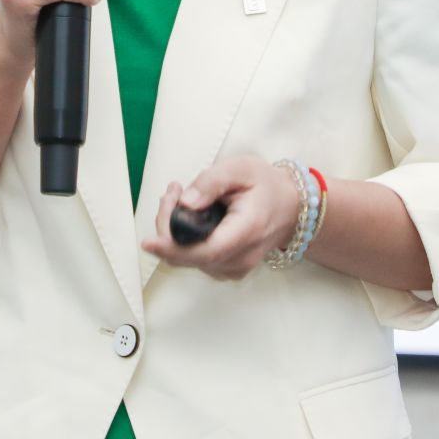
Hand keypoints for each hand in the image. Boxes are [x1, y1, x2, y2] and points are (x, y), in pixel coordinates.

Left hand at [141, 156, 300, 280]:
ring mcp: (234, 268)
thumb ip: (212, 182)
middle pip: (189, 254)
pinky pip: (194, 259)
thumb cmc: (266, 185)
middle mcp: (241, 257)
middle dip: (169, 223)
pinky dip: (184, 238)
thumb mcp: (241, 168)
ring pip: (187, 258)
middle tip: (173, 191)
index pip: (205, 250)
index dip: (173, 248)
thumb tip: (185, 203)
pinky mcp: (227, 270)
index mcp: (247, 231)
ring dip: (175, 229)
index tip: (149, 242)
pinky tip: (189, 214)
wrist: (290, 206)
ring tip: (181, 196)